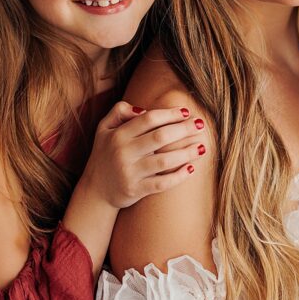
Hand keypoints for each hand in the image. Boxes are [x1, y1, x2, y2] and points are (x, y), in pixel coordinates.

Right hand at [81, 102, 205, 208]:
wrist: (95, 190)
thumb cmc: (106, 154)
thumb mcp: (104, 129)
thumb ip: (119, 112)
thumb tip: (142, 109)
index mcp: (118, 135)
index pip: (148, 119)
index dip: (169, 114)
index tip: (186, 112)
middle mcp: (123, 152)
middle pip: (159, 137)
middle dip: (184, 130)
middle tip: (201, 125)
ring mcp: (129, 172)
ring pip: (163, 161)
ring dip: (186, 153)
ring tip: (202, 147)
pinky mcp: (135, 190)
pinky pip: (161, 183)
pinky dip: (178, 176)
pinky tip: (192, 168)